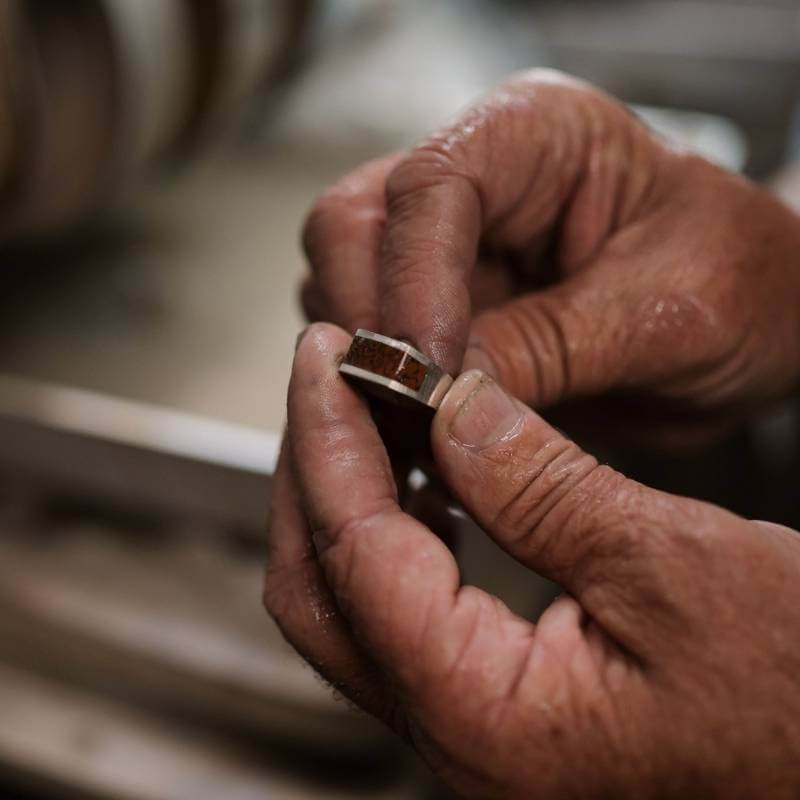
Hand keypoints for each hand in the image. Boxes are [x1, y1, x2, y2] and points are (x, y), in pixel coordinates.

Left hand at [265, 323, 799, 798]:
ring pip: (351, 602)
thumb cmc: (799, 699)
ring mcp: (473, 729)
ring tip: (360, 409)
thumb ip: (540, 486)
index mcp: (486, 715)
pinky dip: (392, 532)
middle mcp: (459, 740)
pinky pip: (402, 613)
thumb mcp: (673, 564)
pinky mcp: (498, 706)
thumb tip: (451, 408)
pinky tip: (416, 478)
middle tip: (325, 375)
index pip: (353, 551)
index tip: (326, 357)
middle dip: (313, 467)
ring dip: (345, 497)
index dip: (328, 437)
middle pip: (322, 588)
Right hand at [300, 71, 799, 443]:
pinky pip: (377, 349)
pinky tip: (422, 439)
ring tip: (419, 436)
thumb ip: (552, 345)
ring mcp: (451, 253)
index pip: (430, 185)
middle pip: (354, 230)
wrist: (757, 328)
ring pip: (345, 291)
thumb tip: (445, 398)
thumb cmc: (744, 285)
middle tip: (406, 413)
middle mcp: (476, 187)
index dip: (413, 280)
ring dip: (370, 371)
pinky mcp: (444, 315)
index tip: (428, 372)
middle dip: (371, 326)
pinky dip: (384, 399)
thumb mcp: (671, 312)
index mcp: (536, 137)